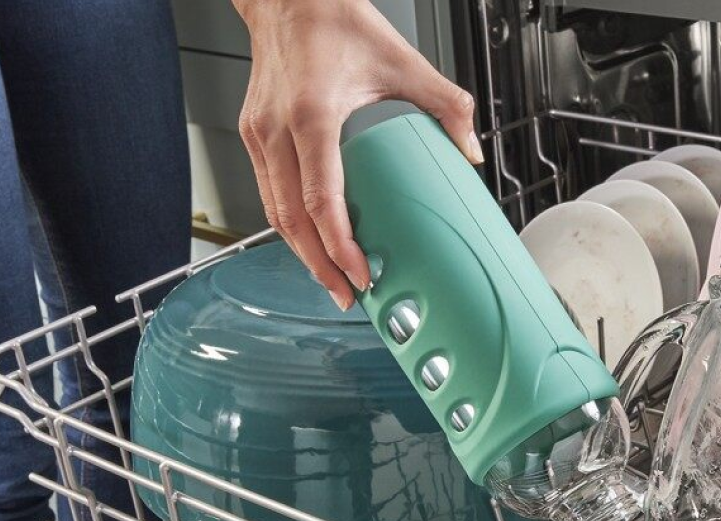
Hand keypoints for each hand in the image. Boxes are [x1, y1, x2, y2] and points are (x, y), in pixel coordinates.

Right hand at [234, 0, 482, 308]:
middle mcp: (277, 130)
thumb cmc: (335, 21)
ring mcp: (258, 134)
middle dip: (320, 266)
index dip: (339, 246)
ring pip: (273, 212)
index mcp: (313, 116)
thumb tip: (468, 152)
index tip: (360, 271)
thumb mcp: (404, 61)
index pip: (320, 201)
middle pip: (292, 221)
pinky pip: (267, 191)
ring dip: (302, 252)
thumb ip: (447, 107)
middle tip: (348, 294)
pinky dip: (288, 223)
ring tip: (331, 277)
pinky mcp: (252, 134)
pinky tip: (310, 239)